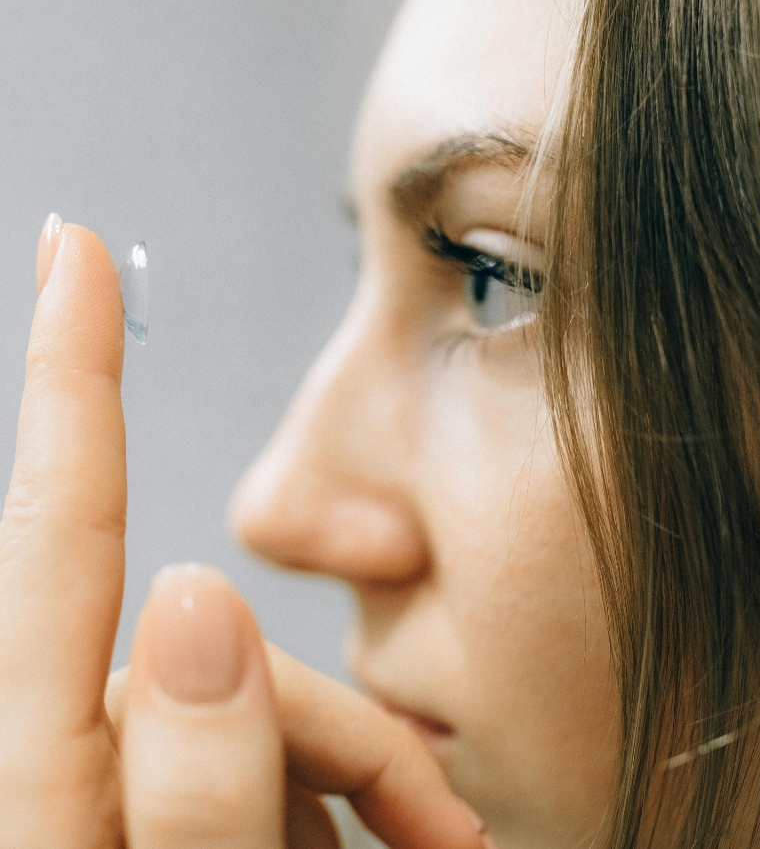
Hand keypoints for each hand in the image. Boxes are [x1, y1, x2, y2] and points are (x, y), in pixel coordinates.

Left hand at [0, 219, 485, 848]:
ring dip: (364, 775)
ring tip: (429, 848)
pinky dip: (352, 796)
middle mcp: (86, 754)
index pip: (58, 526)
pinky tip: (391, 844)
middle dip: (347, 724)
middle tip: (441, 831)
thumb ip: (186, 790)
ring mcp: (142, 776)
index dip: (72, 374)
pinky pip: (286, 758)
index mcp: (44, 769)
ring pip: (277, 707)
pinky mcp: (192, 803)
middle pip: (231, 655)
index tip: (71, 245)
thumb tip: (191, 600)